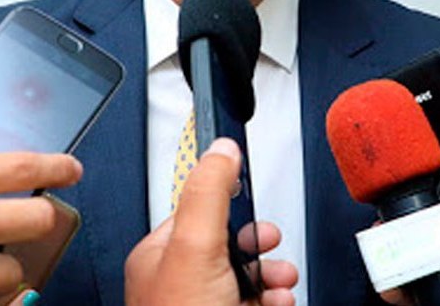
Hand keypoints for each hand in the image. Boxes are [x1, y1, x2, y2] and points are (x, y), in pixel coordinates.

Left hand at [124, 137, 297, 305]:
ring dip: (272, 276)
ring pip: (248, 277)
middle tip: (271, 248)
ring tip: (279, 283)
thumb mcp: (196, 247)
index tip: (250, 203)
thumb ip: (209, 194)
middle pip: (230, 244)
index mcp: (159, 256)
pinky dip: (274, 301)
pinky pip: (258, 303)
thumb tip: (221, 149)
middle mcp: (179, 283)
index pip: (199, 212)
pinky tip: (277, 303)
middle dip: (260, 247)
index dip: (230, 206)